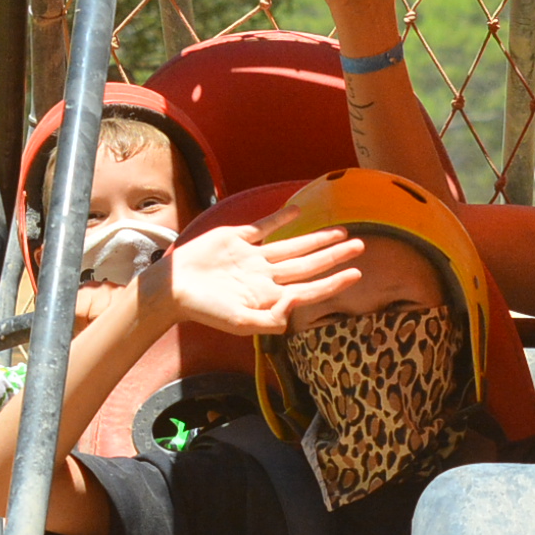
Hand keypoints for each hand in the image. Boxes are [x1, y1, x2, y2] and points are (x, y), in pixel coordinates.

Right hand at [156, 221, 364, 335]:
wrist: (173, 287)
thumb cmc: (203, 309)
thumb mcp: (238, 323)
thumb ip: (269, 320)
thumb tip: (295, 311)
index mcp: (269, 297)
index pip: (309, 289)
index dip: (333, 282)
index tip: (356, 274)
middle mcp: (266, 276)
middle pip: (308, 264)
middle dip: (334, 256)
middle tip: (361, 246)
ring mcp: (254, 257)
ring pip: (293, 246)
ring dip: (317, 239)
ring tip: (342, 233)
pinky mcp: (238, 239)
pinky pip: (265, 227)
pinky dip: (281, 219)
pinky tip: (299, 212)